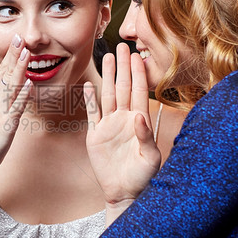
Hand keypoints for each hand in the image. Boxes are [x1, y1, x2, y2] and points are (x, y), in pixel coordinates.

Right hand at [0, 33, 32, 176]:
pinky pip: (16, 107)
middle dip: (13, 55)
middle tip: (20, 37)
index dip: (10, 55)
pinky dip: (22, 95)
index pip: (3, 71)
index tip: (17, 38)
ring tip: (26, 54)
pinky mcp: (6, 124)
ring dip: (19, 70)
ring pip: (11, 87)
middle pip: (6, 74)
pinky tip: (29, 85)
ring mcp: (1, 111)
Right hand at [85, 42, 160, 215]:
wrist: (125, 192)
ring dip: (108, 76)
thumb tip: (139, 117)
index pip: (139, 92)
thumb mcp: (150, 158)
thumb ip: (145, 136)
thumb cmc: (143, 177)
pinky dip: (90, 99)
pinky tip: (87, 85)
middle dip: (123, 66)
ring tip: (107, 57)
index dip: (137, 73)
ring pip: (108, 95)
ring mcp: (109, 125)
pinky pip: (93, 113)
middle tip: (122, 45)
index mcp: (139, 121)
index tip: (136, 55)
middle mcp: (124, 119)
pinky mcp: (96, 135)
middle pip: (123, 87)